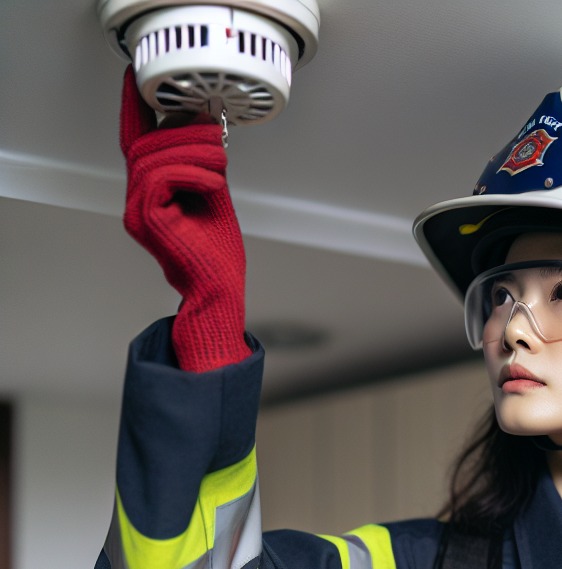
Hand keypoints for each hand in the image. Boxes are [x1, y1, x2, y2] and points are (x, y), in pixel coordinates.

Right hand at [120, 67, 250, 371]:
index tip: (137, 77)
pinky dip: (192, 174)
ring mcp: (137, 211)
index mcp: (150, 193)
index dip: (135, 106)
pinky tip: (213, 185)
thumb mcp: (212, 197)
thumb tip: (203, 127)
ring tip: (221, 165)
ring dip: (194, 152)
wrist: (220, 292)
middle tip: (217, 139)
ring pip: (153, 157)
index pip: (137, 141)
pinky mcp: (146, 220)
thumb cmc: (217, 255)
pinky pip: (162, 178)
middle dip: (184, 132)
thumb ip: (201, 165)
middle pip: (145, 143)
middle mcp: (136, 200)